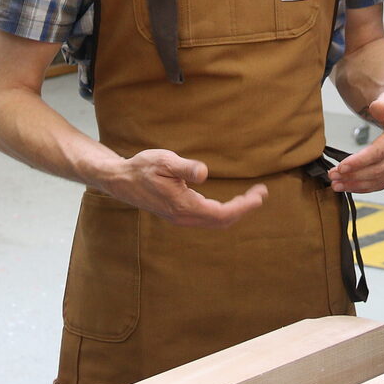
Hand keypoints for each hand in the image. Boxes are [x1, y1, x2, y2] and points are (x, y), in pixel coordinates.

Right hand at [103, 148, 266, 227]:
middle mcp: (184, 217)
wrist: (122, 181)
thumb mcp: (164, 161)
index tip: (259, 195)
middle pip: (222, 221)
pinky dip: (224, 212)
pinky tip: (231, 201)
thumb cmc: (143, 167)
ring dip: (236, 211)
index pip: (222, 213)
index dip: (244, 206)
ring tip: (252, 197)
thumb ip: (185, 168)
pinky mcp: (179, 215)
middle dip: (244, 209)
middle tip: (261, 193)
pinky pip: (208, 219)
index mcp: (184, 206)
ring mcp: (181, 219)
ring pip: (216, 222)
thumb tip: (204, 173)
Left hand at [328, 87, 383, 192]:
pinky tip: (351, 186)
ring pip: (380, 180)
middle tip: (333, 176)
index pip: (381, 151)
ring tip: (337, 184)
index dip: (360, 161)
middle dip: (353, 175)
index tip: (342, 166)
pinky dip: (366, 187)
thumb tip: (376, 109)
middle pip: (378, 169)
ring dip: (357, 184)